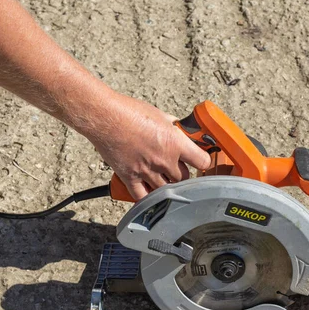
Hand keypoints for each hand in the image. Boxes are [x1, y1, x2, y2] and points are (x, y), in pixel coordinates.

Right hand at [86, 92, 211, 199]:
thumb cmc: (130, 112)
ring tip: (162, 178)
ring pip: (165, 189)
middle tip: (176, 167)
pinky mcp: (130, 177)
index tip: (199, 161)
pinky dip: (147, 197)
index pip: (202, 161)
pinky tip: (150, 195)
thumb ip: (173, 126)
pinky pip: (142, 196)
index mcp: (175, 143)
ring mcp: (147, 171)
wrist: (105, 117)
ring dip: (166, 185)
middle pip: (183, 178)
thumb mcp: (160, 114)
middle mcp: (164, 160)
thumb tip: (179, 129)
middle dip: (181, 173)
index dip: (203, 162)